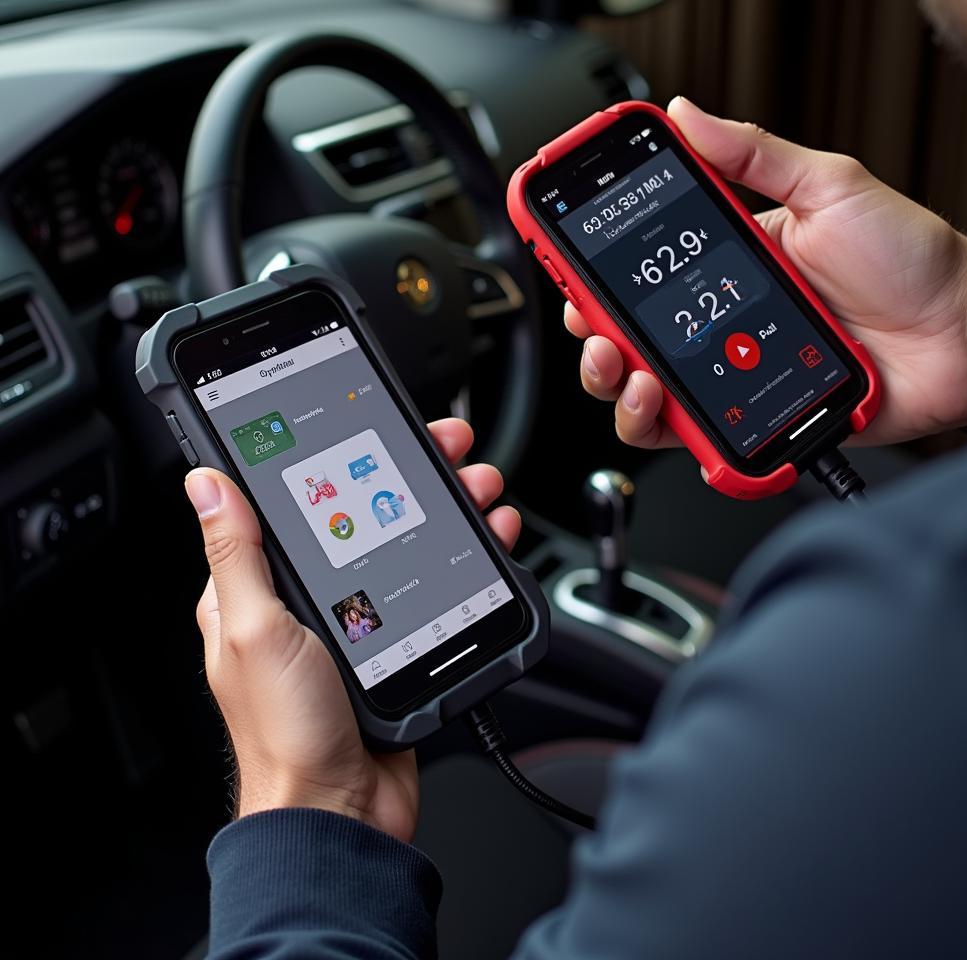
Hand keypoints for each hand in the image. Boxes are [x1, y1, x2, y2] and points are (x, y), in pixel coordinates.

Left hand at [184, 418, 519, 842]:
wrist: (342, 813)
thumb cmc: (287, 734)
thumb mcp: (256, 629)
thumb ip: (238, 554)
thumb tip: (208, 482)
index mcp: (260, 589)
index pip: (300, 500)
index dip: (341, 458)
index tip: (376, 425)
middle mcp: (307, 599)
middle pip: (365, 513)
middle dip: (412, 475)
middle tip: (450, 449)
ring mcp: (355, 621)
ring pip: (406, 542)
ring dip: (446, 508)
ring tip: (479, 488)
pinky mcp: (395, 644)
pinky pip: (432, 585)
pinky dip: (462, 557)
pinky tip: (485, 540)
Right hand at [570, 96, 966, 449]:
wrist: (960, 333)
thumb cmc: (906, 260)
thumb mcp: (827, 187)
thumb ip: (753, 154)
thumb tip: (686, 114)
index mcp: (723, 266)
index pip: (640, 272)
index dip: (592, 272)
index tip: (566, 259)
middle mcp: (717, 325)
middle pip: (626, 340)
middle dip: (592, 335)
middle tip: (593, 324)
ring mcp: (728, 375)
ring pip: (643, 396)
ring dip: (616, 387)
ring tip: (629, 371)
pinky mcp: (747, 419)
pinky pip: (687, 438)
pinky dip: (663, 431)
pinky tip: (663, 409)